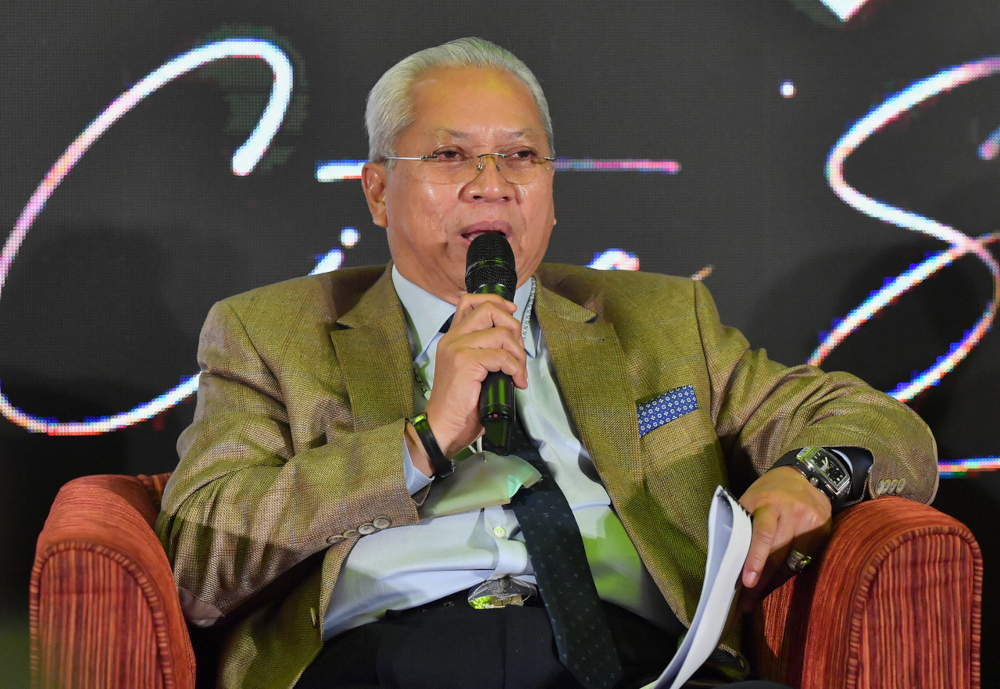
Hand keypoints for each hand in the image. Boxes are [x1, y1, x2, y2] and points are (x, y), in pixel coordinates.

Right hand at [421, 293, 526, 463]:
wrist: (442, 427)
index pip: (470, 302)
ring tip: (518, 372)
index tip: (511, 312)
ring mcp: (458, 349)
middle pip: (489, 309)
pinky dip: (516, 368)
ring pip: (501, 333)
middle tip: (518, 350)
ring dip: (518, 353)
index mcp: (452, 338)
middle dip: (513, 326)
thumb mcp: (470, 371)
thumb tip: (511, 344)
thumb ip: (482, 352)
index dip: (496, 302)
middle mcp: (453, 338)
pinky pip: (502, 356)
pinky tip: (517, 381)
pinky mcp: (466, 363)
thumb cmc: (459, 405)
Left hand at [737, 466, 831, 612]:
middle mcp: (793, 514)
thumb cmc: (768, 493)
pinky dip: (786, 573)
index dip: (755, 558)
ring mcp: (811, 525)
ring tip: (755, 597)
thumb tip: (728, 556)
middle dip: (759, 580)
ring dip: (771, 582)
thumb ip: (743, 523)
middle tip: (745, 602)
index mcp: (769, 504)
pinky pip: (802, 562)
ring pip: (790, 563)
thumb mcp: (751, 499)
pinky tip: (774, 581)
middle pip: (776, 554)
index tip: (747, 582)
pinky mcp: (823, 534)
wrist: (805, 477)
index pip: (763, 533)